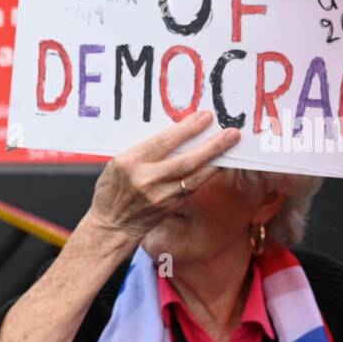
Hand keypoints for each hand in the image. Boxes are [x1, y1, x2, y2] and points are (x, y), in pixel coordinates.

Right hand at [82, 110, 238, 246]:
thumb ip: (145, 150)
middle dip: (212, 145)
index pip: (164, 142)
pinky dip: (207, 174)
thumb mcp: (119, 162)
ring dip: (216, 160)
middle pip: (185, 160)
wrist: (110, 225)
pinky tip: (218, 164)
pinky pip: (193, 187)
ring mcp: (159, 195)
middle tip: (231, 133)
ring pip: (194, 176)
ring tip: (231, 145)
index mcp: (130, 162)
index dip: (188, 129)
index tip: (206, 117)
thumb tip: (176, 133)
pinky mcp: (169, 206)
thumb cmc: (112, 190)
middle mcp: (145, 179)